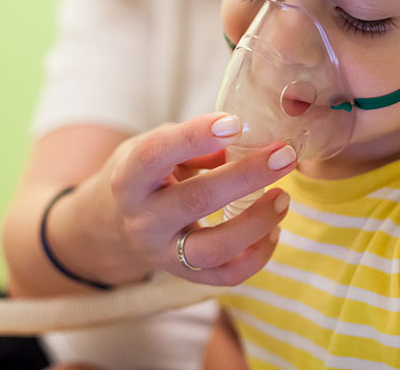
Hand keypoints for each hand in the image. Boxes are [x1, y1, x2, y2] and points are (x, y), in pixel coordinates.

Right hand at [75, 113, 297, 285]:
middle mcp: (143, 220)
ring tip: (283, 197)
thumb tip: (244, 140)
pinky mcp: (185, 276)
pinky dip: (257, 256)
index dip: (195, 136)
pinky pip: (226, 276)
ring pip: (213, 248)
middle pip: (196, 200)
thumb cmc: (149, 175)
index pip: (156, 154)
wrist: (115, 224)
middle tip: (284, 155)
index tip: (234, 123)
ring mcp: (163, 254)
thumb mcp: (159, 148)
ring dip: (256, 222)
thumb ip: (196, 144)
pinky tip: (274, 229)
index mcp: (130, 179)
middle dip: (246, 176)